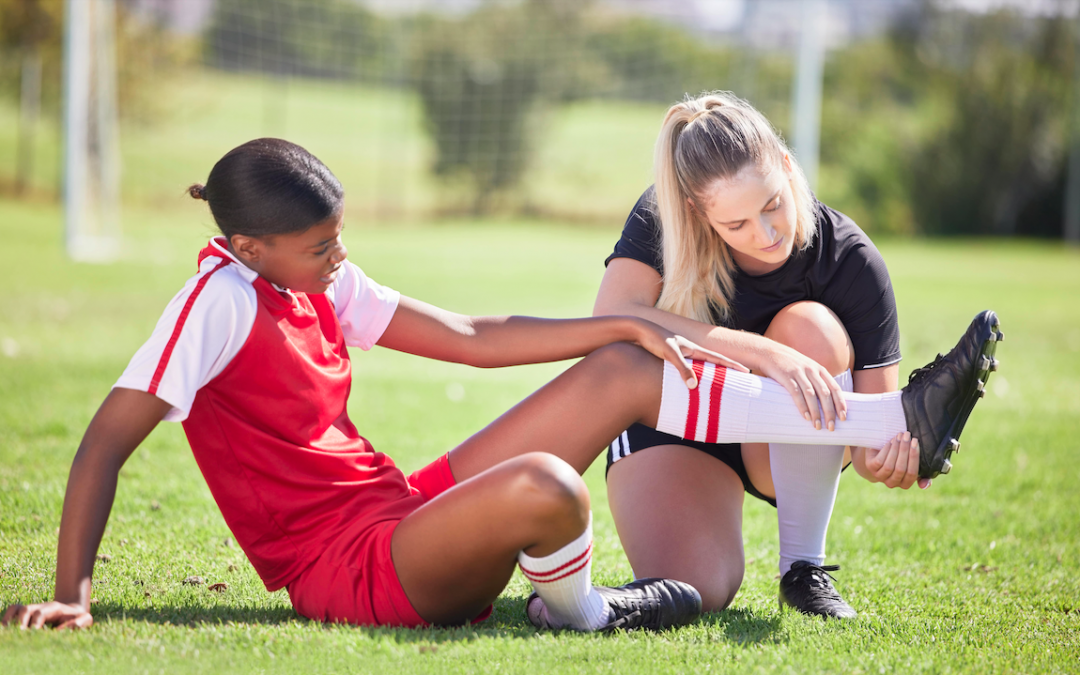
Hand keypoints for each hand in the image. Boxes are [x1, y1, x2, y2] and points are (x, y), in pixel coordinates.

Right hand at [1, 601, 92, 629]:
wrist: (72, 612)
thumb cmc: (78, 618)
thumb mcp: (85, 619)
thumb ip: (80, 623)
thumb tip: (65, 629)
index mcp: (54, 608)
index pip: (41, 613)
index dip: (35, 623)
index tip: (34, 633)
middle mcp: (41, 606)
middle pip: (26, 609)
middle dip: (22, 621)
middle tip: (21, 634)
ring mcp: (33, 609)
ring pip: (17, 609)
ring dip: (11, 620)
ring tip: (9, 632)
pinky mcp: (27, 614)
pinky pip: (13, 610)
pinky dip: (8, 618)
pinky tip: (6, 629)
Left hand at [633, 322, 749, 388]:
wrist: (639, 330)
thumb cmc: (654, 340)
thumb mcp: (670, 354)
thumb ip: (683, 369)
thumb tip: (694, 386)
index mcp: (694, 348)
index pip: (718, 358)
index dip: (732, 365)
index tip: (747, 371)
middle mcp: (690, 350)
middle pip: (713, 362)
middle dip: (727, 370)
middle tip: (740, 379)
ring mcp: (681, 353)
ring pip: (702, 366)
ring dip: (712, 373)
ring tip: (721, 383)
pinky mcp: (672, 357)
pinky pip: (689, 368)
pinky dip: (695, 375)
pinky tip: (693, 383)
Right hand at [754, 342, 846, 431]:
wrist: (768, 352)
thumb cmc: (789, 364)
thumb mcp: (806, 368)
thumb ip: (816, 380)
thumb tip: (826, 401)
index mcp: (819, 370)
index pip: (835, 388)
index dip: (840, 403)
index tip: (843, 418)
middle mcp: (811, 370)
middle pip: (825, 394)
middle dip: (830, 412)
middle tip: (831, 427)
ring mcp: (799, 373)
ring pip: (812, 395)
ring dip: (816, 412)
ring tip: (817, 426)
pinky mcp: (786, 376)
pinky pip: (796, 393)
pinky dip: (802, 406)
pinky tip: (805, 416)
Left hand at [860, 432, 930, 489]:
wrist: (879, 455)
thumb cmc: (900, 459)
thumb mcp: (911, 466)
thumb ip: (922, 475)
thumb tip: (925, 486)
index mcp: (905, 484)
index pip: (912, 474)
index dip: (914, 457)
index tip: (916, 442)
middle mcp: (892, 483)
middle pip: (900, 469)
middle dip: (905, 450)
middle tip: (907, 435)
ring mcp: (880, 476)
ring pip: (889, 465)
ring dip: (896, 448)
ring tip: (899, 436)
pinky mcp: (870, 467)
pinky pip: (879, 461)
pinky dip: (886, 450)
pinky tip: (891, 441)